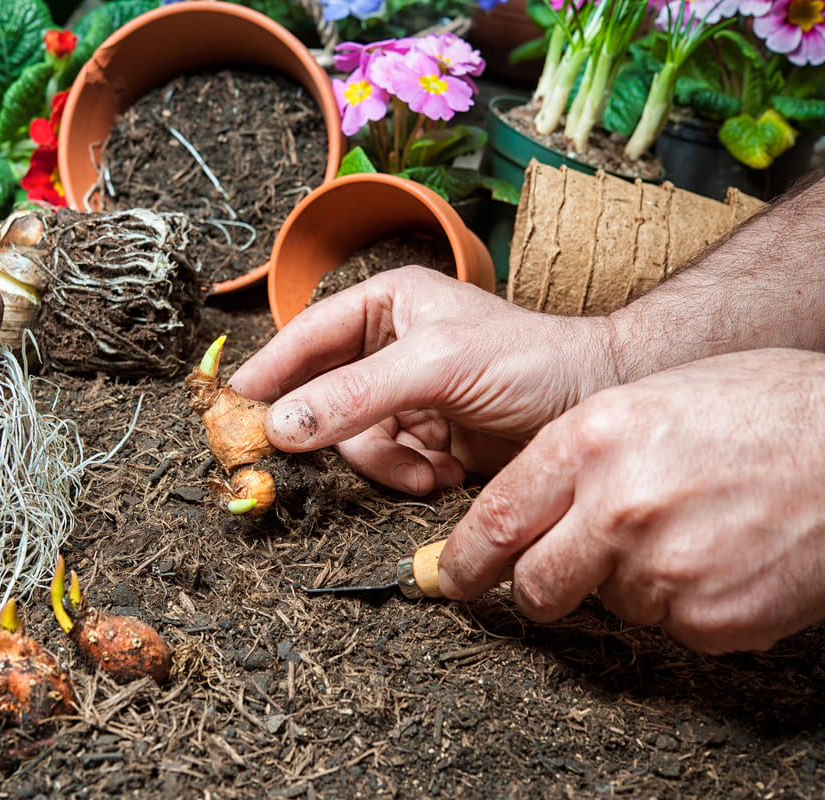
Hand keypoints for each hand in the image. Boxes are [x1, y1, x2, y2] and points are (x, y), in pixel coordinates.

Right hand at [229, 267, 617, 492]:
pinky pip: (385, 465)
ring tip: (427, 467)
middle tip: (316, 460)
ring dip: (385, 464)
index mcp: (382, 306)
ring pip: (352, 441)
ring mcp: (403, 396)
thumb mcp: (436, 367)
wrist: (596, 405)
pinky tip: (444, 473)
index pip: (305, 337)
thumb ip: (355, 394)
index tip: (233, 407)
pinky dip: (408, 477)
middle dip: (341, 434)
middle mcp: (385, 348)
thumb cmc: (528, 360)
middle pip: (321, 399)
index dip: (269, 371)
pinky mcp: (425, 438)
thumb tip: (281, 423)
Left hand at [438, 348, 824, 653]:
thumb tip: (527, 509)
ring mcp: (663, 569)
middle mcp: (616, 507)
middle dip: (538, 587)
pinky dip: (687, 601)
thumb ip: (578, 456)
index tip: (451, 578)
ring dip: (630, 581)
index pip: (497, 520)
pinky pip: (671, 624)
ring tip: (688, 530)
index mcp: (590, 442)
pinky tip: (723, 554)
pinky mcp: (711, 618)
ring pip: (610, 603)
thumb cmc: (759, 409)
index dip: (466, 559)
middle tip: (558, 575)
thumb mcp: (647, 402)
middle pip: (537, 584)